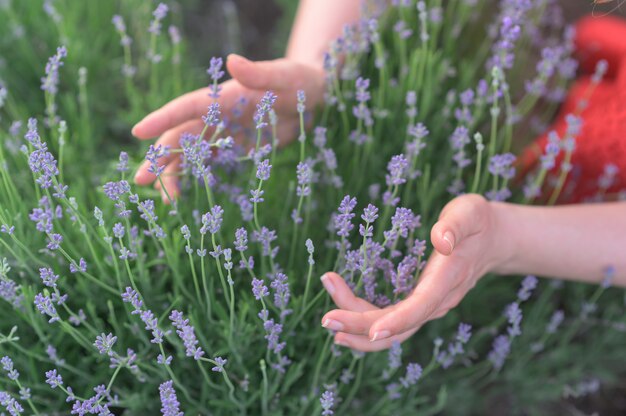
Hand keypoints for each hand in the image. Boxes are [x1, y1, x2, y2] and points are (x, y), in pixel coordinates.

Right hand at [131, 54, 325, 201]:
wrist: (313, 96)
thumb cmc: (299, 81)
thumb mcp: (283, 76)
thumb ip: (259, 73)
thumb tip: (232, 60)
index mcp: (222, 97)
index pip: (186, 107)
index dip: (162, 119)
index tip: (138, 132)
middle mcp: (217, 114)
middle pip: (180, 136)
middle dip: (160, 157)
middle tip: (140, 180)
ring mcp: (224, 132)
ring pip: (190, 153)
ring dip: (174, 172)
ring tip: (166, 198)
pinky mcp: (235, 147)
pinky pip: (208, 162)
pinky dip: (194, 176)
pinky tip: (182, 193)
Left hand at [320, 194, 511, 351]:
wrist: (493, 241)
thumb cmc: (477, 222)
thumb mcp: (470, 212)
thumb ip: (455, 224)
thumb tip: (440, 240)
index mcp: (448, 278)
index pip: (421, 306)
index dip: (397, 320)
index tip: (371, 331)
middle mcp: (438, 300)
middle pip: (400, 325)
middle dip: (361, 325)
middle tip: (326, 319)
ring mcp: (429, 306)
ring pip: (394, 330)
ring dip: (359, 328)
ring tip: (328, 321)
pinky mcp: (420, 305)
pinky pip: (393, 324)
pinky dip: (367, 327)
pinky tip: (344, 325)